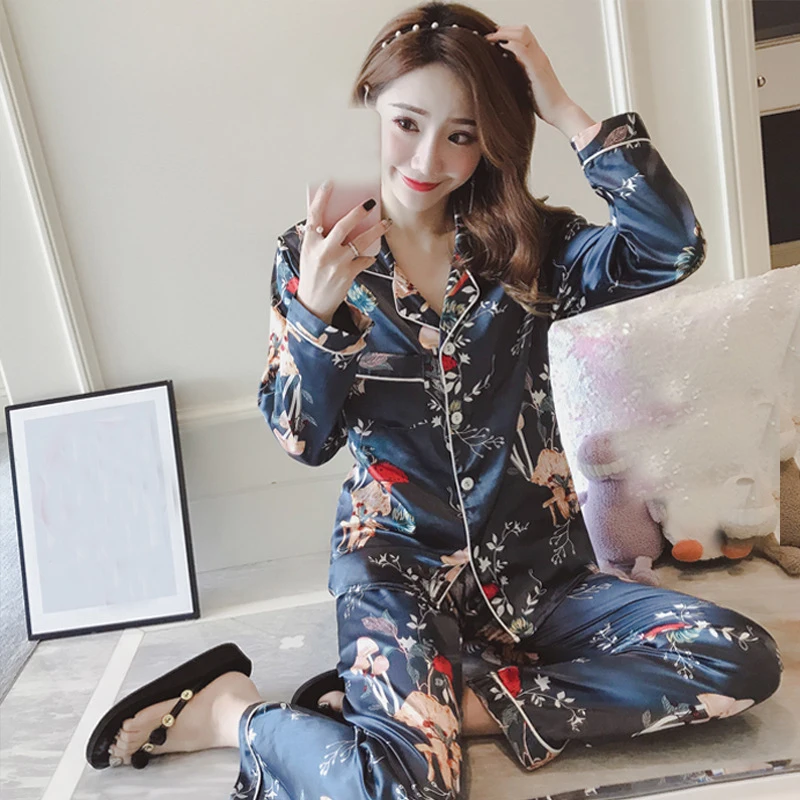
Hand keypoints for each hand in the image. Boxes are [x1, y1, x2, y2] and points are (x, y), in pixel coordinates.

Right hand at [298, 182, 390, 324]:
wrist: (314, 302)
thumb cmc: (312, 274)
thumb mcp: (309, 253)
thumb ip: (320, 237)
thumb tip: (338, 219)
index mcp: (310, 243)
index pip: (314, 215)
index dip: (322, 198)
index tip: (330, 184)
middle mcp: (322, 251)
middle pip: (342, 226)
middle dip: (358, 213)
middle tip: (370, 203)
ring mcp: (336, 263)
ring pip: (360, 242)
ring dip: (375, 230)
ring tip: (386, 223)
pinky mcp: (348, 274)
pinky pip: (364, 260)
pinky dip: (369, 256)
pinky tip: (371, 254)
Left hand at [484, 25, 574, 128]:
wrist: (560, 112)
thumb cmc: (544, 102)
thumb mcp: (528, 84)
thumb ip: (519, 74)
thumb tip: (501, 73)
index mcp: (536, 58)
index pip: (523, 35)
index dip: (507, 33)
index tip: (491, 39)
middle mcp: (539, 55)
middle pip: (522, 30)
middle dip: (503, 30)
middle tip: (487, 38)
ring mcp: (539, 61)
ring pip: (523, 35)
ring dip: (504, 34)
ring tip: (489, 41)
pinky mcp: (537, 70)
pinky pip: (524, 51)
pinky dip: (511, 46)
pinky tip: (500, 48)